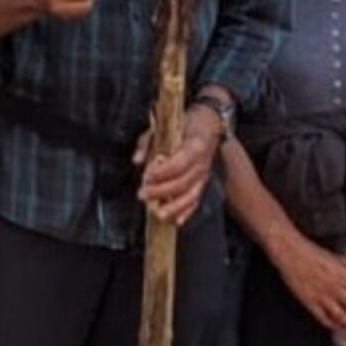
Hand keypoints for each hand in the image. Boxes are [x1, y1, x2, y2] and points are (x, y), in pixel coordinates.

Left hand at [134, 104, 220, 225]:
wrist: (208, 124)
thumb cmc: (183, 124)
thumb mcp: (163, 126)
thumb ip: (147, 142)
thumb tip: (137, 160)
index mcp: (194, 145)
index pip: (179, 163)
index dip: (162, 173)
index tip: (146, 176)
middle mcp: (202, 163)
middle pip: (182, 182)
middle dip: (161, 191)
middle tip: (142, 194)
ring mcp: (204, 175)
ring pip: (191, 195)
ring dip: (173, 206)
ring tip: (157, 213)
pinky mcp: (203, 183)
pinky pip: (197, 200)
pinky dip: (187, 212)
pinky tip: (176, 221)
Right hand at [265, 239, 345, 340]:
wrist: (290, 253)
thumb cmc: (311, 252)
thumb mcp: (336, 256)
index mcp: (342, 275)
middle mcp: (334, 288)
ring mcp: (322, 297)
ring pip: (342, 317)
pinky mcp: (310, 302)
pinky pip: (324, 318)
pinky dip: (333, 325)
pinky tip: (339, 328)